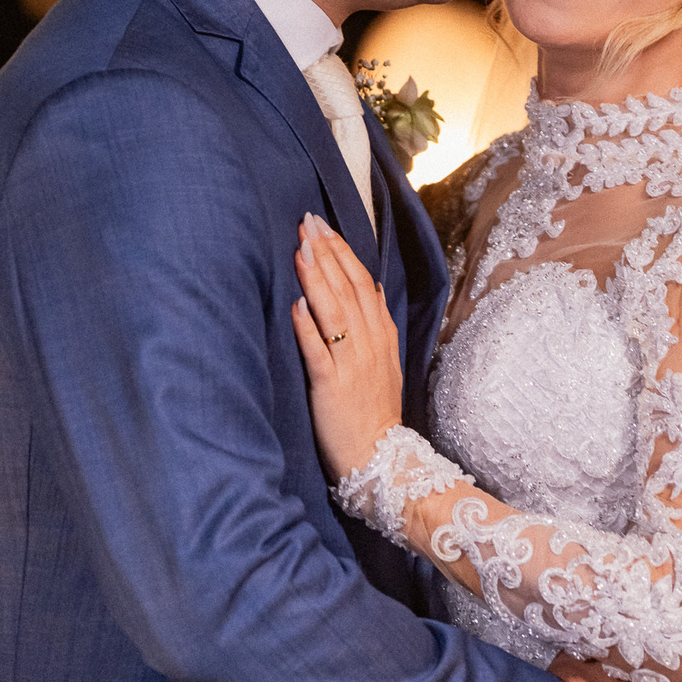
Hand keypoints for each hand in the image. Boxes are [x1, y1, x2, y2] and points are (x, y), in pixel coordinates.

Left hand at [293, 214, 404, 480]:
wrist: (380, 460)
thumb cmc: (374, 411)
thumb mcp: (385, 361)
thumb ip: (376, 324)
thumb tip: (368, 285)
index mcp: (380, 335)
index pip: (361, 282)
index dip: (341, 251)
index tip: (322, 225)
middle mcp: (368, 344)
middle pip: (347, 288)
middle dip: (326, 252)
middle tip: (307, 221)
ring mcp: (352, 365)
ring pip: (334, 312)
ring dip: (317, 279)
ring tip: (301, 249)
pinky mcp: (332, 388)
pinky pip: (319, 353)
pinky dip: (308, 328)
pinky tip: (296, 305)